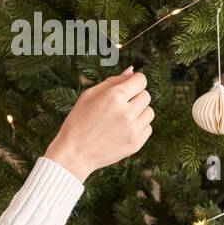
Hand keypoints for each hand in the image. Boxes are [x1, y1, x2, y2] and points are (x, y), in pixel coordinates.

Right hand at [45, 67, 152, 182]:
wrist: (74, 154)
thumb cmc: (78, 121)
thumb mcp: (89, 95)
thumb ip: (112, 81)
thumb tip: (132, 71)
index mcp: (115, 96)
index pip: (141, 80)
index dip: (134, 81)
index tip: (127, 87)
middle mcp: (127, 112)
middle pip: (146, 95)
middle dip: (135, 97)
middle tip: (119, 105)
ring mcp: (133, 129)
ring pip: (150, 112)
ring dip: (139, 112)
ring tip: (121, 118)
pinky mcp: (136, 144)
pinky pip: (148, 128)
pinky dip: (138, 127)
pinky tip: (122, 130)